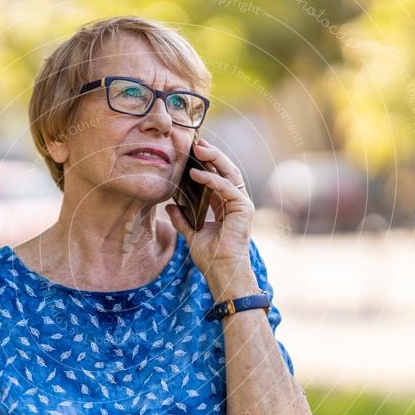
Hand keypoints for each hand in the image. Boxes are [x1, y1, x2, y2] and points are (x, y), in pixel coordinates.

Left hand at [165, 137, 254, 276]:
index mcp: (226, 206)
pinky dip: (211, 179)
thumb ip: (182, 219)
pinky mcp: (243, 209)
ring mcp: (242, 205)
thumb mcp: (191, 234)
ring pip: (230, 173)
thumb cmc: (211, 257)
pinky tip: (195, 174)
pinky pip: (226, 188)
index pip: (218, 177)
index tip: (192, 151)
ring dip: (214, 159)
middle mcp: (236, 203)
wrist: (221, 272)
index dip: (207, 163)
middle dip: (212, 154)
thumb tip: (170, 206)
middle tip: (196, 142)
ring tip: (197, 149)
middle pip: (226, 170)